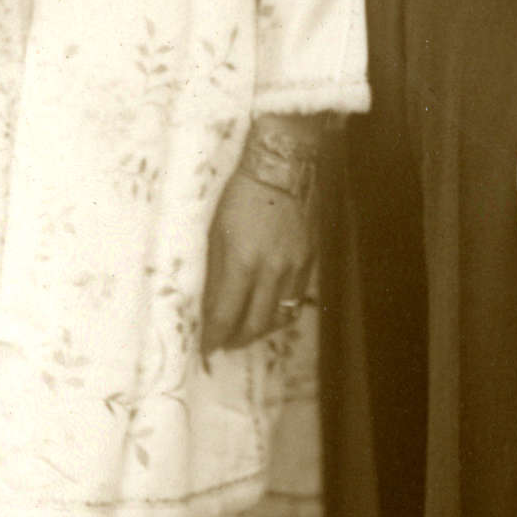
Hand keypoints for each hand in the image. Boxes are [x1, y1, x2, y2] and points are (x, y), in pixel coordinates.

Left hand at [201, 164, 316, 353]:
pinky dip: (280, 311)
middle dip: (238, 340)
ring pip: (281, 317)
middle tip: (225, 343)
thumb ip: (215, 275)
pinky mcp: (310, 260)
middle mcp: (272, 270)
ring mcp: (295, 267)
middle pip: (256, 325)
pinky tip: (268, 308)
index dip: (215, 337)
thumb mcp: (216, 233)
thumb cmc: (241, 196)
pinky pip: (296, 299)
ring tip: (246, 329)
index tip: (207, 348)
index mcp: (242, 261)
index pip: (227, 315)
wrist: (282, 168)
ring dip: (261, 329)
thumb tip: (211, 309)